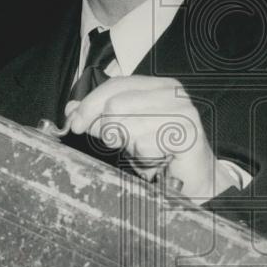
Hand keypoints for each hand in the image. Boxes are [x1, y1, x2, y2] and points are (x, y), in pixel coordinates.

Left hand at [64, 76, 218, 201]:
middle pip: (116, 104)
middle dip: (108, 129)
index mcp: (157, 86)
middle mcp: (171, 93)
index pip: (114, 85)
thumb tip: (73, 110)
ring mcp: (182, 110)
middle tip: (119, 145)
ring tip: (145, 153)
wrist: (194, 181)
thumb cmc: (161, 155)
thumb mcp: (125, 134)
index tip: (75, 123)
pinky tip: (157, 160)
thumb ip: (100, 119)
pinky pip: (144, 144)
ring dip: (130, 146)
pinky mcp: (186, 132)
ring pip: (127, 124)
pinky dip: (144, 158)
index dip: (89, 104)